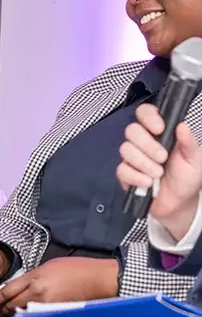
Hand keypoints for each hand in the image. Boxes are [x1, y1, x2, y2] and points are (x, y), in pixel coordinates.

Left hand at [0, 257, 118, 315]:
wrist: (98, 279)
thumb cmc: (75, 269)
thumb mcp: (47, 266)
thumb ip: (30, 277)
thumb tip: (17, 286)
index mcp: (34, 278)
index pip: (7, 291)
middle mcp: (37, 293)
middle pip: (11, 304)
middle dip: (2, 308)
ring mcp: (46, 305)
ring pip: (22, 313)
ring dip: (14, 314)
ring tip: (9, 314)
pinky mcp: (55, 313)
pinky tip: (26, 316)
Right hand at [118, 104, 201, 229]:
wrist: (179, 203)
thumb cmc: (187, 177)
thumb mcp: (195, 160)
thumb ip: (189, 143)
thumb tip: (182, 126)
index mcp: (160, 133)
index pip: (145, 113)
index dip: (148, 117)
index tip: (160, 129)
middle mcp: (143, 142)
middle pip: (132, 130)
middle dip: (147, 145)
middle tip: (163, 158)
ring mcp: (132, 157)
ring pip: (125, 149)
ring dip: (143, 163)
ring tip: (158, 174)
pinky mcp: (124, 174)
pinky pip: (122, 170)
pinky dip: (136, 177)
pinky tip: (148, 183)